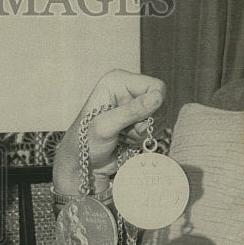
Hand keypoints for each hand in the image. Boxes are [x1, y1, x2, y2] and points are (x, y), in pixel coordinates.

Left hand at [52, 70, 165, 194]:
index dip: (154, 106)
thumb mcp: (106, 126)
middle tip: (125, 132)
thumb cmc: (85, 142)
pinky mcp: (139, 120)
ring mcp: (134, 105)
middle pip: (161, 102)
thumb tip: (157, 97)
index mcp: (117, 81)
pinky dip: (143, 138)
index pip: (155, 86)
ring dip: (143, 132)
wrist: (82, 163)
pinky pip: (157, 128)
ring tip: (122, 136)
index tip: (137, 122)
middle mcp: (127, 89)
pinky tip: (126, 140)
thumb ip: (131, 111)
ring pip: (161, 117)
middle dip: (146, 122)